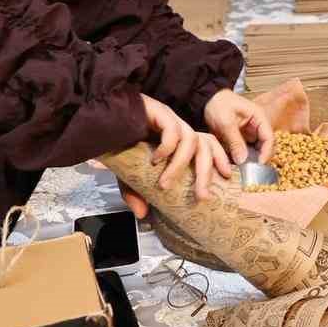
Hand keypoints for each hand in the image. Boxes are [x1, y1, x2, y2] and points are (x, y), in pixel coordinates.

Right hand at [121, 95, 232, 217]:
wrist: (102, 124)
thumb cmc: (119, 146)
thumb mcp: (129, 175)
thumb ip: (136, 193)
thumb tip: (142, 215)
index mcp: (179, 139)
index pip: (209, 145)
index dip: (220, 159)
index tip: (225, 178)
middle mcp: (179, 128)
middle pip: (206, 146)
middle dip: (206, 173)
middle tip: (201, 196)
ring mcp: (169, 119)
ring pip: (191, 140)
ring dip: (180, 165)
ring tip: (165, 183)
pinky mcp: (158, 111)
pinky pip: (172, 130)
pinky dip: (167, 147)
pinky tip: (155, 160)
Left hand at [203, 88, 275, 165]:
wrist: (207, 100)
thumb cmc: (218, 104)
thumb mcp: (226, 122)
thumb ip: (235, 141)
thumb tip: (243, 160)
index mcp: (259, 117)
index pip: (269, 137)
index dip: (267, 152)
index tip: (260, 164)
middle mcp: (258, 126)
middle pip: (265, 146)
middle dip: (260, 159)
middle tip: (251, 171)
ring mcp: (251, 133)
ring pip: (256, 150)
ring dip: (251, 160)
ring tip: (243, 169)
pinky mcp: (242, 138)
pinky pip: (246, 151)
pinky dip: (242, 158)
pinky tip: (236, 164)